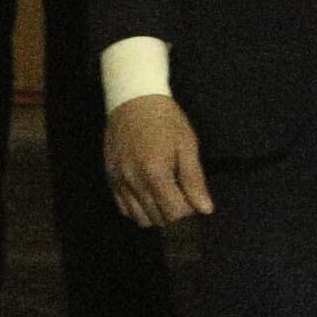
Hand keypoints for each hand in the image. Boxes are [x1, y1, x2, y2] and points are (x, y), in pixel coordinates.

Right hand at [104, 94, 213, 226]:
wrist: (133, 96)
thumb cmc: (165, 118)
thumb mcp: (186, 143)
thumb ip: (194, 179)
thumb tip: (205, 209)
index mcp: (156, 173)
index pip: (175, 214)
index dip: (189, 215)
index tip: (196, 205)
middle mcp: (134, 182)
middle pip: (158, 219)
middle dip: (174, 216)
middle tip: (183, 200)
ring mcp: (119, 181)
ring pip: (139, 218)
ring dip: (156, 215)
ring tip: (165, 198)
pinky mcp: (110, 177)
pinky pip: (124, 208)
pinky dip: (138, 209)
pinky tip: (148, 195)